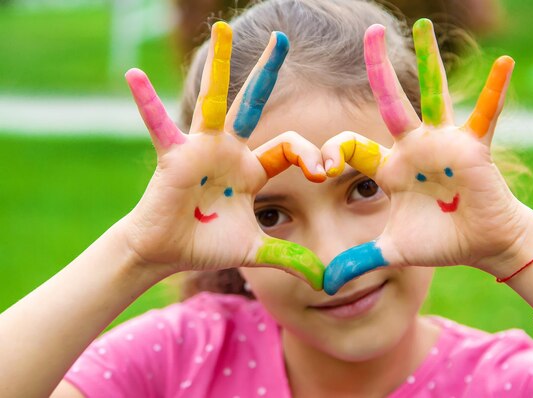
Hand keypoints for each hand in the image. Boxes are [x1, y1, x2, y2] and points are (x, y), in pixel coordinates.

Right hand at [124, 22, 325, 288]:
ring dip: (220, 67)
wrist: (167, 251)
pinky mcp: (175, 156)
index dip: (311, 155)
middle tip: (282, 38)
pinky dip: (147, 104)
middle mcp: (229, 150)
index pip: (290, 148)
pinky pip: (160, 126)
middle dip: (268, 72)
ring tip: (222, 29)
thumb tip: (326, 283)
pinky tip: (133, 76)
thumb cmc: (207, 245)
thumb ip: (290, 260)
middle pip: (254, 104)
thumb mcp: (256, 250)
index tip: (325, 170)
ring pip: (215, 101)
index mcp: (252, 169)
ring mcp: (202, 148)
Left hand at [322, 20, 532, 293]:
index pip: (352, 147)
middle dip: (378, 70)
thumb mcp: (393, 251)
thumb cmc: (438, 242)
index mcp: (389, 168)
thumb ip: (359, 262)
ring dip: (429, 61)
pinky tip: (504, 64)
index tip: (318, 169)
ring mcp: (443, 143)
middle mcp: (413, 147)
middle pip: (391, 102)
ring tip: (422, 26)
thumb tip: (324, 286)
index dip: (331, 154)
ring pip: (433, 95)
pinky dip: (494, 93)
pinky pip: (485, 115)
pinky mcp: (473, 148)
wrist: (480, 244)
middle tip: (370, 33)